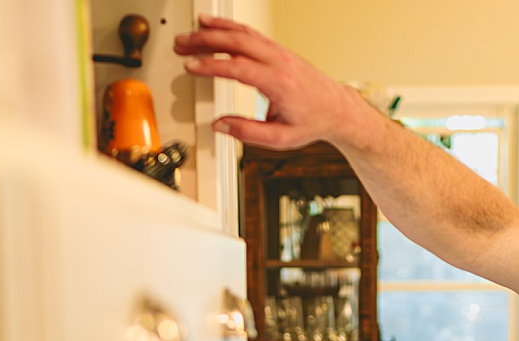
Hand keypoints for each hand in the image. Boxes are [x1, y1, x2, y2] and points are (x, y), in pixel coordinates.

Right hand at [174, 15, 370, 150]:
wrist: (337, 109)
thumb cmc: (312, 122)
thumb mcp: (281, 138)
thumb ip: (248, 133)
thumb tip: (220, 126)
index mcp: (279, 83)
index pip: (239, 68)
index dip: (212, 66)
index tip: (191, 66)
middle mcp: (279, 62)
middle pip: (236, 42)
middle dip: (205, 41)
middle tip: (182, 45)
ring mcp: (279, 52)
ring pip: (242, 33)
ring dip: (213, 30)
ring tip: (190, 33)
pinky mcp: (278, 50)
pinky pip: (250, 33)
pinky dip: (229, 27)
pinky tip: (213, 25)